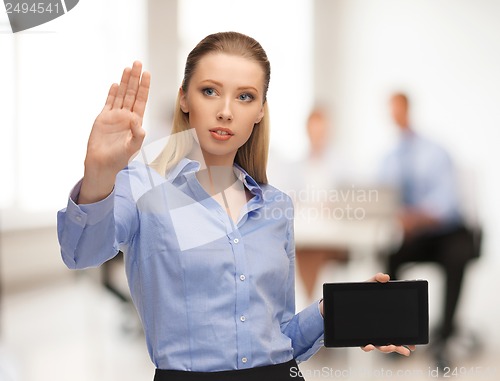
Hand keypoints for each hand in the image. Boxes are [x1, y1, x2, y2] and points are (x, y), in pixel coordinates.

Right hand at [79, 61, 150, 203]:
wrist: (102, 164)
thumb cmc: (119, 159)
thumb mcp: (132, 147)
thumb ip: (137, 135)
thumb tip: (138, 123)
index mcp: (135, 122)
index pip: (141, 100)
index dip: (144, 87)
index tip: (147, 74)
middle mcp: (126, 116)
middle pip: (131, 93)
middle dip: (135, 79)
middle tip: (138, 63)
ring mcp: (114, 116)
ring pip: (120, 95)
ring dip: (124, 82)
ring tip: (128, 68)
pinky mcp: (103, 119)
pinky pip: (108, 103)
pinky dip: (112, 93)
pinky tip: (115, 84)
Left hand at [360, 272, 416, 356]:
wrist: (339, 299)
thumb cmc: (357, 293)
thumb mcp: (369, 284)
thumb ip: (377, 279)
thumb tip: (385, 277)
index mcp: (385, 320)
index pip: (398, 332)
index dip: (406, 340)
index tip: (412, 345)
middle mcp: (378, 329)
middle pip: (391, 342)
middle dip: (399, 347)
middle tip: (405, 349)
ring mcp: (368, 334)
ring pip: (379, 345)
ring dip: (386, 348)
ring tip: (390, 346)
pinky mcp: (357, 336)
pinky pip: (363, 344)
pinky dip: (367, 347)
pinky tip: (369, 345)